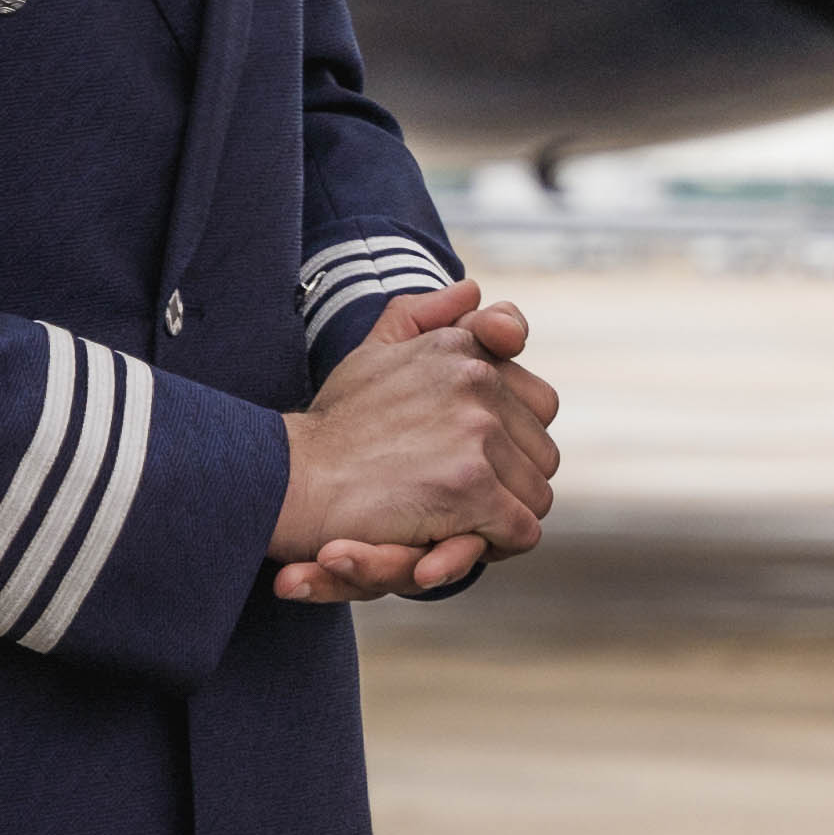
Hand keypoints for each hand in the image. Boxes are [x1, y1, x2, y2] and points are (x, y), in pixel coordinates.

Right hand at [268, 279, 560, 602]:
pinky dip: (497, 544)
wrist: (290, 477)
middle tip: (477, 503)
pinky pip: (520, 528)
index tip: (488, 463)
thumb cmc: (335, 424)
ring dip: (507, 517)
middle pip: (543, 453)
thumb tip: (474, 290)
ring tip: (467, 525)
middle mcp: (478, 382)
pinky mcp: (469, 487)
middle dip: (515, 483)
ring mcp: (476, 434)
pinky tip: (463, 544)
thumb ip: (424, 314)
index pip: (540, 402)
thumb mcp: (375, 350)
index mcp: (465, 351)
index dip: (518, 440)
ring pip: (536, 493)